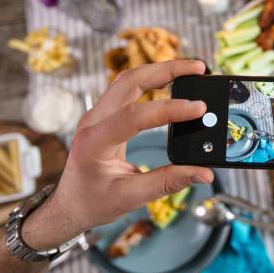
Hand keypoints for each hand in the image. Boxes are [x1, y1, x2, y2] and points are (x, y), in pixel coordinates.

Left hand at [22, 60, 213, 249]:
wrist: (70, 204)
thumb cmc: (94, 202)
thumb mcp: (132, 196)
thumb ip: (169, 182)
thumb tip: (204, 172)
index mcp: (94, 142)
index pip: (135, 116)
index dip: (169, 109)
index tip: (198, 108)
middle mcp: (92, 120)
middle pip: (131, 80)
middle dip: (167, 70)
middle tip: (199, 69)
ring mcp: (97, 114)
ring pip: (130, 78)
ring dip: (161, 70)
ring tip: (191, 70)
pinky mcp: (105, 114)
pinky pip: (129, 87)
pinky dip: (153, 79)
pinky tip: (172, 80)